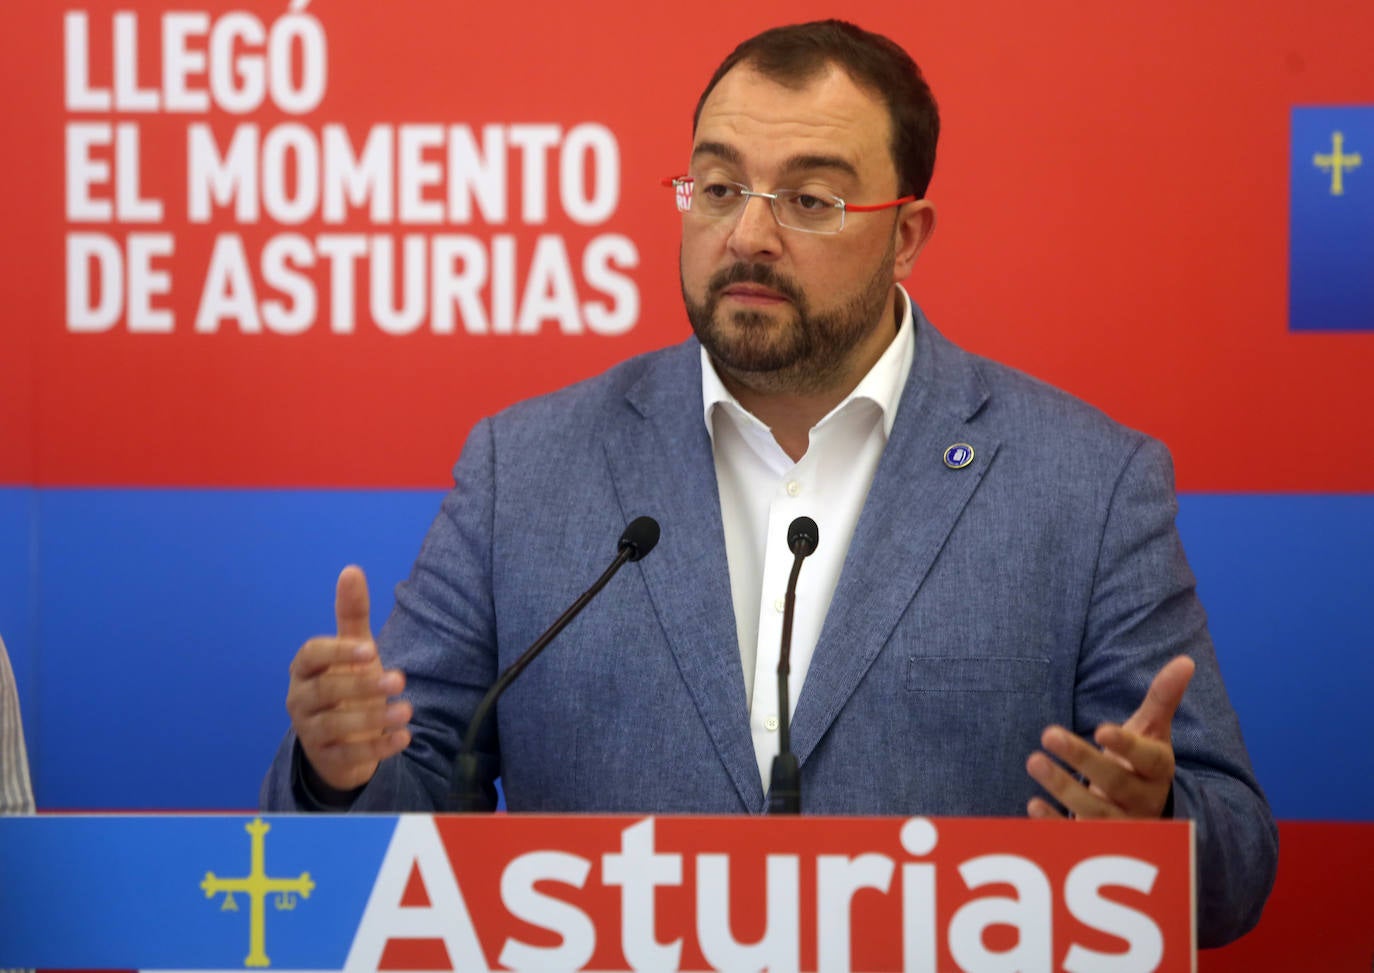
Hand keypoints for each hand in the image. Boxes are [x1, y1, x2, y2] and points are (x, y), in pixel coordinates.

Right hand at [285, 566, 412, 791]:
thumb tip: (351, 570)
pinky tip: (405, 737)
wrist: (340, 738)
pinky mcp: (328, 758)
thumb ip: (351, 614)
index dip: (337, 652)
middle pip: (324, 692)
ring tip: (407, 710)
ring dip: (374, 718)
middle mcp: (301, 700)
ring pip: (335, 726)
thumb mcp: (352, 649)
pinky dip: (377, 747)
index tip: (370, 649)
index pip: (311, 656)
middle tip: (399, 680)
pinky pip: (349, 754)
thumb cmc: (346, 684)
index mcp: (305, 669)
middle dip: (361, 686)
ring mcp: (311, 732)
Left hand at [1026, 655, 1195, 819]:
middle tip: (1048, 733)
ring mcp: (1122, 825)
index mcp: (1158, 771)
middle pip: (1115, 783)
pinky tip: (1032, 804)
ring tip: (1033, 761)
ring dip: (1063, 787)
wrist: (1143, 813)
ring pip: (1095, 811)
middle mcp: (1144, 801)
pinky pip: (1076, 836)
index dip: (1126, 745)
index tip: (1100, 728)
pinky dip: (1055, 823)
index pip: (1148, 759)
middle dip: (1082, 760)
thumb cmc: (1140, 764)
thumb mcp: (1152, 732)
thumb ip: (1162, 699)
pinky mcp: (1098, 843)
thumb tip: (1185, 661)